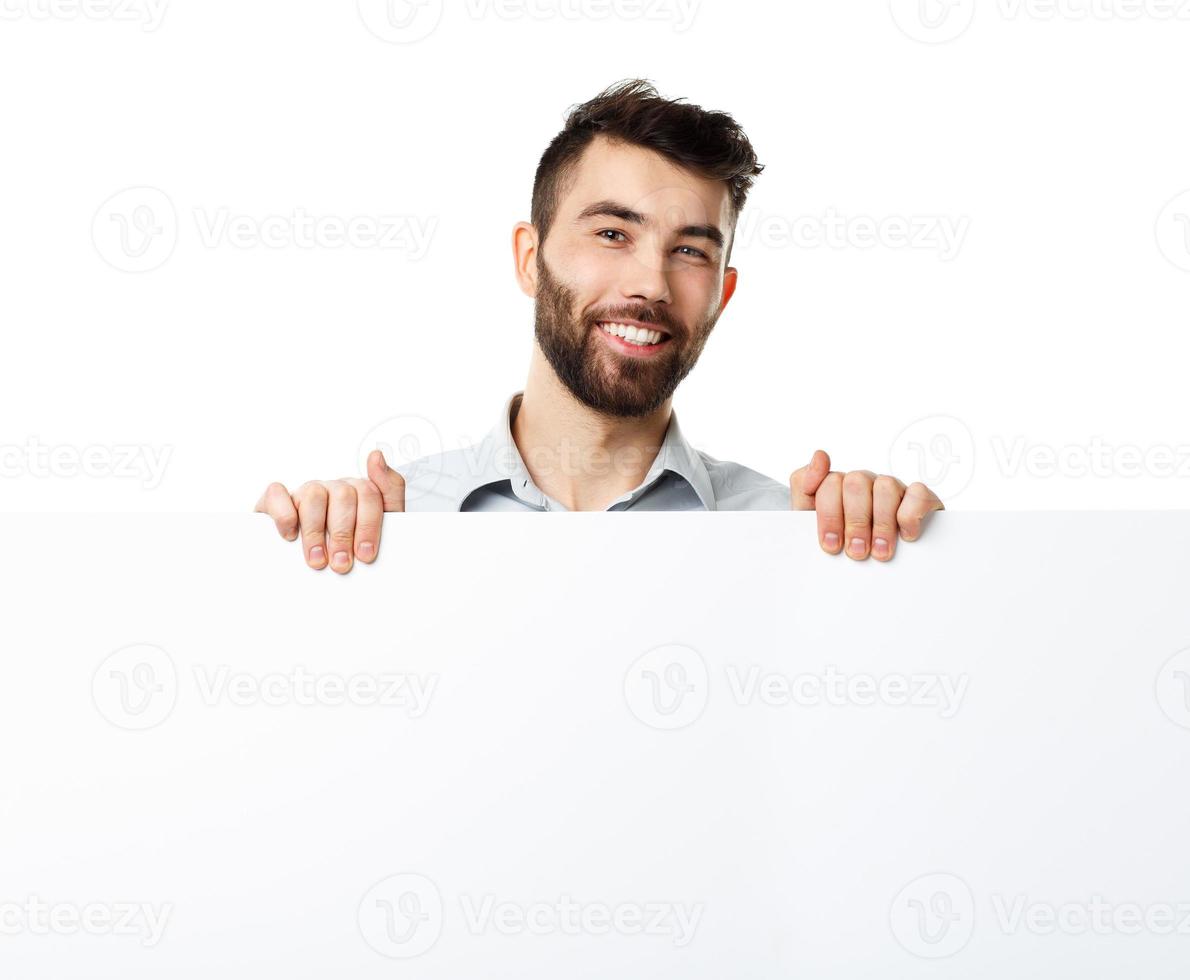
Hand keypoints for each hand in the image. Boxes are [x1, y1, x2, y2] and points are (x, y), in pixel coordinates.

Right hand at [253, 450, 404, 572]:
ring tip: (318, 559)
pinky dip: (284, 515)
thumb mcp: (382, 526)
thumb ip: (390, 491)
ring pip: (313, 495)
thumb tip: (376, 456)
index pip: (369, 494)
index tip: (365, 554)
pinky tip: (291, 536)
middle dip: (343, 534)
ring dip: (316, 531)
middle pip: (342, 495)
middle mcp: (333, 488)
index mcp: (359, 492)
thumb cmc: (351, 547)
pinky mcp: (276, 500)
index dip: (368, 526)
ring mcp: (306, 492)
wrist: (316, 571)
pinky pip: (277, 493)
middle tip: (341, 563)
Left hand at [789, 449, 942, 560]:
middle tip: (856, 552)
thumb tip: (820, 455)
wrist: (875, 568)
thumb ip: (804, 488)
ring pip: (885, 487)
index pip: (828, 483)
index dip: (829, 516)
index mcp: (837, 487)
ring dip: (881, 523)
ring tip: (880, 552)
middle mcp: (864, 483)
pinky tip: (906, 535)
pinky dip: (910, 515)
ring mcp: (892, 488)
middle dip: (854, 522)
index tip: (831, 545)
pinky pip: (917, 493)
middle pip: (855, 483)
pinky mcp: (920, 498)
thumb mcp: (812, 522)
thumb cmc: (843, 543)